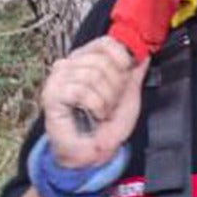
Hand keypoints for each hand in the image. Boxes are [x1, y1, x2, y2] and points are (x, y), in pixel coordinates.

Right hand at [40, 37, 148, 168]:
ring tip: (102, 111)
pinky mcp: (51, 95)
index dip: (121, 58)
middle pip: (101, 61)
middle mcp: (68, 65)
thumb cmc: (106, 125)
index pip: (105, 43)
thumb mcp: (127, 95)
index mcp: (85, 60)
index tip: (125, 77)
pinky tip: (94, 114)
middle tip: (111, 103)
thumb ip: (134, 73)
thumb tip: (144, 53)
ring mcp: (57, 79)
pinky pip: (81, 91)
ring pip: (92, 75)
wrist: (92, 153)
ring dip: (105, 99)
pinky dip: (95, 106)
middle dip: (115, 86)